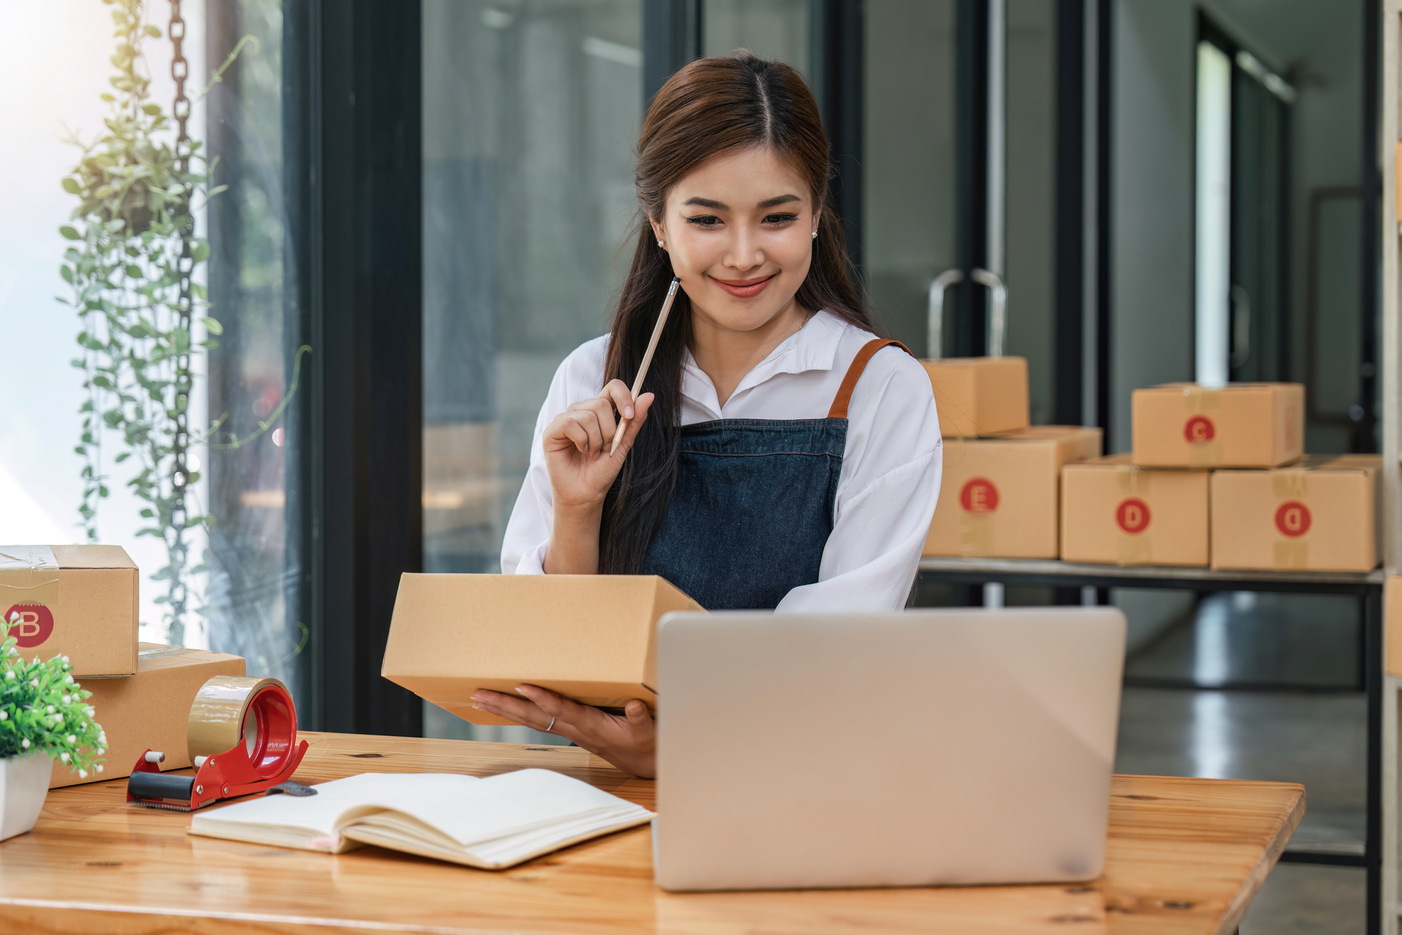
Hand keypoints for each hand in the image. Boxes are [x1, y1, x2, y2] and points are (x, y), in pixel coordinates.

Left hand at [470, 685, 656, 778]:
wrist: (646, 763)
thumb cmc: (647, 744)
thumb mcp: (649, 731)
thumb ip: (641, 719)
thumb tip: (635, 706)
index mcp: (592, 726)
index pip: (562, 711)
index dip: (543, 699)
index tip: (521, 687)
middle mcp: (575, 729)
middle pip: (534, 717)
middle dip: (506, 705)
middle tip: (479, 694)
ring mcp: (571, 731)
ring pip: (531, 719)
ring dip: (504, 710)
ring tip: (480, 698)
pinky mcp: (571, 730)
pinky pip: (539, 720)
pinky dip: (518, 713)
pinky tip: (505, 706)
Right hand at [543, 380, 654, 512]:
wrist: (587, 492)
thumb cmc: (602, 470)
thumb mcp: (623, 444)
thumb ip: (634, 421)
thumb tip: (649, 396)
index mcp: (600, 411)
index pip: (612, 387)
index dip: (623, 396)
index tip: (629, 416)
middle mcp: (581, 411)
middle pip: (601, 404)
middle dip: (609, 431)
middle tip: (604, 448)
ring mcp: (565, 419)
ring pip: (588, 415)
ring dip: (595, 440)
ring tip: (591, 453)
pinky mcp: (552, 430)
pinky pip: (570, 423)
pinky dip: (581, 441)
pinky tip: (580, 451)